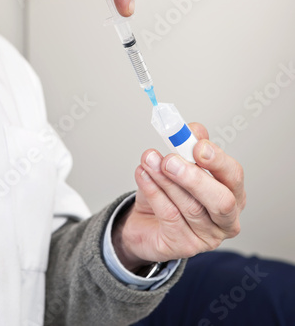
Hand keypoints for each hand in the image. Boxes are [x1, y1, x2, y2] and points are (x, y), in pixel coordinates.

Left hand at [112, 123, 245, 271]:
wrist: (146, 224)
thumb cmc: (171, 193)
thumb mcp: (182, 165)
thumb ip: (189, 146)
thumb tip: (192, 130)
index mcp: (234, 194)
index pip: (234, 176)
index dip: (217, 160)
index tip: (197, 145)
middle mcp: (227, 219)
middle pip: (220, 200)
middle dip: (194, 177)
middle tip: (170, 160)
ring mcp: (208, 237)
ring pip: (190, 207)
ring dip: (165, 180)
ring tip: (149, 160)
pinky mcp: (184, 247)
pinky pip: (169, 216)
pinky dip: (154, 192)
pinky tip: (143, 175)